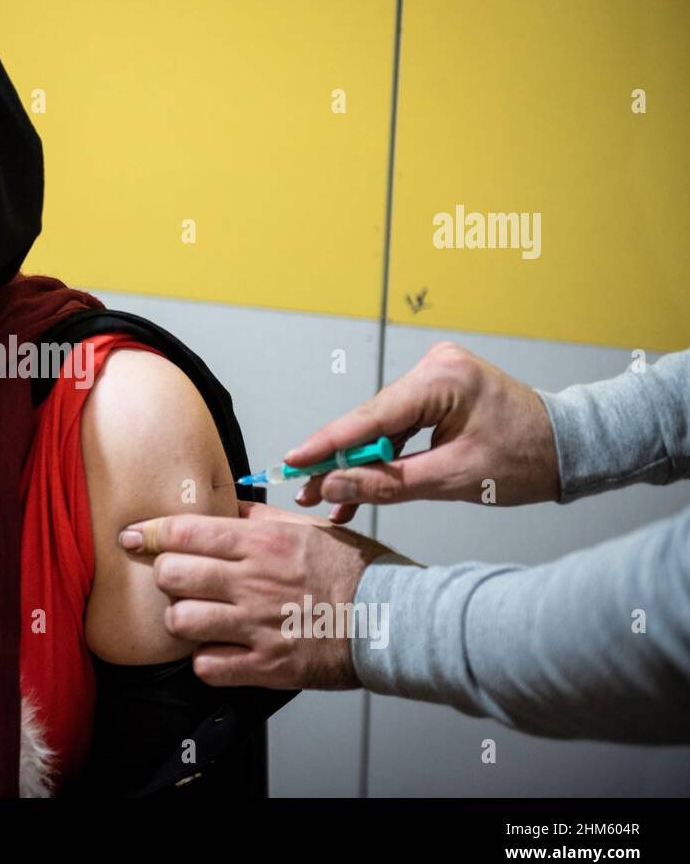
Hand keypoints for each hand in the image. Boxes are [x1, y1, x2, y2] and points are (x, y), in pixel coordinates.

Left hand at [118, 501, 398, 689]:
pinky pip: (207, 666)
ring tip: (195, 617)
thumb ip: (260, 519)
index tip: (132, 536)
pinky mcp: (266, 665)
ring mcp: (257, 626)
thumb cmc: (358, 572)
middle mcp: (253, 582)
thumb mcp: (309, 528)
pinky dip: (204, 660)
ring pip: (181, 621)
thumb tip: (224, 508)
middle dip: (165, 576)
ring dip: (181, 619)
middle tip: (175, 580)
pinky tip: (217, 650)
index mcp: (263, 543)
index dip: (149, 533)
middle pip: (172, 575)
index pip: (185, 531)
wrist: (394, 619)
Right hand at [288, 341, 560, 523]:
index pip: (371, 416)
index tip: (293, 462)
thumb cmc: (527, 460)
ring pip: (380, 427)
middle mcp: (434, 367)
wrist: (571, 449)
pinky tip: (359, 483)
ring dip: (359, 462)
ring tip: (328, 497)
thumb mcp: (453, 479)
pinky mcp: (436, 392)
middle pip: (370, 420)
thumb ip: (387, 483)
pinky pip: (398, 426)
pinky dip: (382, 456)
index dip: (327, 443)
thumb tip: (334, 485)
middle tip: (306, 489)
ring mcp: (434, 376)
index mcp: (443, 379)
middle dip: (339, 459)